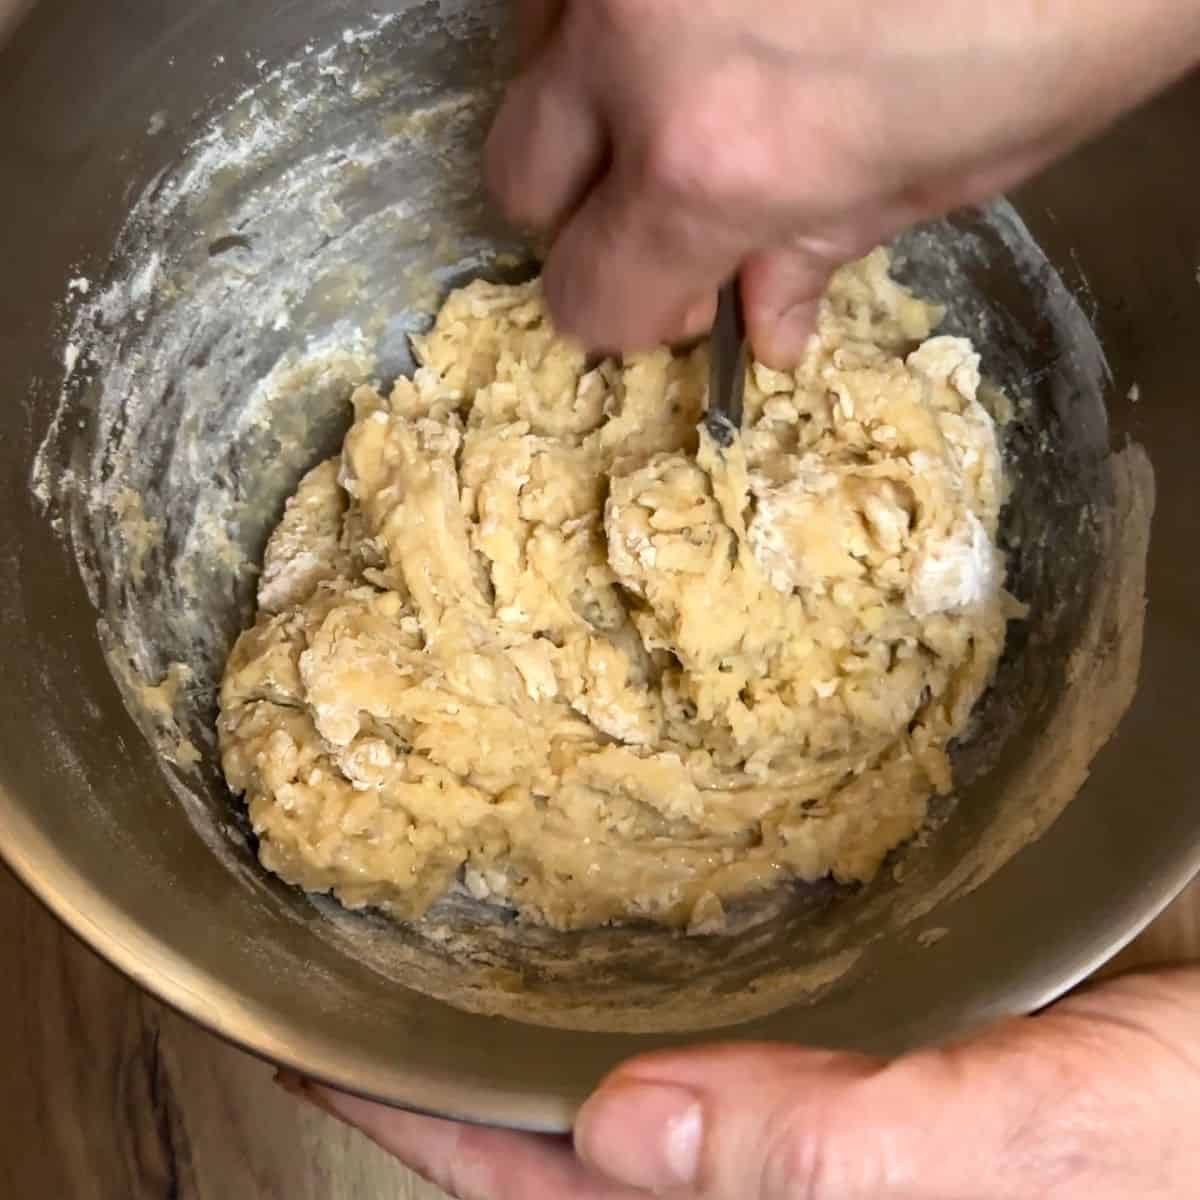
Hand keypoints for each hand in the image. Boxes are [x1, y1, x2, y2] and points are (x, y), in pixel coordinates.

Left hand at [285, 967, 1199, 1198]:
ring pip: (646, 1076)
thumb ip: (845, 1152)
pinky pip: (723, 1024)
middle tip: (364, 963)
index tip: (310, 1045)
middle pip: (578, 1142)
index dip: (423, 1129)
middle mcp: (787, 1187)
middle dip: (465, 1063)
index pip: (552, 1198)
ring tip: (462, 927)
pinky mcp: (864, 1060)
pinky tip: (627, 911)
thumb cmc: (1190, 1135)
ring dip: (554, 1009)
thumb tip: (632, 1129)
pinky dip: (659, 972)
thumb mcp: (1037, 1146)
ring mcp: (820, 1124)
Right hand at [486, 0, 1199, 364]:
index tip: (681, 295)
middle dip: (589, 207)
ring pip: (528, 60)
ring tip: (690, 85)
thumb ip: (813, 253)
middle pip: (521, 178)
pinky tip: (694, 15)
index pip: (586, 294)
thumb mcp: (942, 176)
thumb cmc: (1062, 17)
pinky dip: (610, 13)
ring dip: (588, 97)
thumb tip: (755, 324)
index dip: (630, 313)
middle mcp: (634, 49)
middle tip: (671, 194)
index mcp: (715, 160)